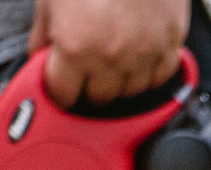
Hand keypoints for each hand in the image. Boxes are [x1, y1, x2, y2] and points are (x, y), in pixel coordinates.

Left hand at [28, 0, 186, 107]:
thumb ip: (43, 31)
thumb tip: (39, 54)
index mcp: (75, 47)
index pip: (63, 95)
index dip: (59, 86)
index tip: (60, 78)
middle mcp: (111, 58)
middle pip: (99, 99)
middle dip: (89, 85)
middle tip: (86, 64)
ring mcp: (144, 52)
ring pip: (131, 92)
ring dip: (120, 80)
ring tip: (113, 58)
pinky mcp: (171, 40)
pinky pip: (161, 76)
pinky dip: (150, 71)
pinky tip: (139, 56)